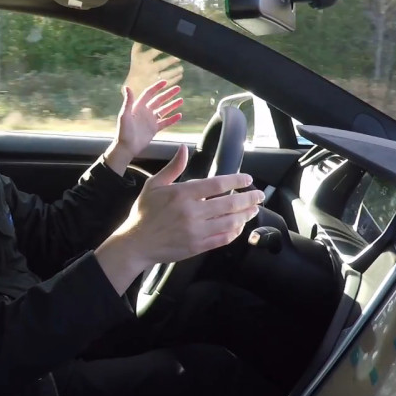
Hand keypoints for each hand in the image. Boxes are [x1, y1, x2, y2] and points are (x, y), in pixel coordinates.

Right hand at [96, 145, 263, 293]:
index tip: (247, 179)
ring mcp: (196, 231)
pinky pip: (222, 239)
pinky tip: (239, 227)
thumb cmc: (144, 213)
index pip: (217, 184)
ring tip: (253, 209)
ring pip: (229, 222)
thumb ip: (173, 167)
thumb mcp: (154, 185)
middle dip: (249, 198)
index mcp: (182, 194)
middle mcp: (191, 212)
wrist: (136, 243)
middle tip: (259, 195)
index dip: (236, 180)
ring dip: (245, 215)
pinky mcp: (197, 246)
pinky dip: (234, 233)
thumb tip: (184, 149)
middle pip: (229, 203)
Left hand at [104, 79, 184, 172]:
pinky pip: (165, 122)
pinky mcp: (154, 129)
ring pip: (164, 110)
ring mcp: (151, 120)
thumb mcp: (124, 115)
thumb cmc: (123, 131)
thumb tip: (127, 87)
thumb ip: (128, 102)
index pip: (149, 94)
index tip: (165, 82)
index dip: (156, 87)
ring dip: (172, 105)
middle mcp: (146, 112)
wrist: (127, 147)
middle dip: (168, 94)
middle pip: (159, 100)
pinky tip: (179, 115)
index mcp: (138, 107)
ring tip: (181, 100)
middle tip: (178, 88)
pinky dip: (172, 119)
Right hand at [124, 42, 182, 91]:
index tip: (170, 44)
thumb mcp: (135, 55)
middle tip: (179, 57)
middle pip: (161, 64)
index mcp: (142, 60)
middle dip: (172, 60)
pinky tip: (179, 74)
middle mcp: (148, 69)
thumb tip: (145, 31)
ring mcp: (153, 79)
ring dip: (176, 71)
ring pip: (167, 75)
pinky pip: (169, 83)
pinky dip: (176, 78)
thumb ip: (139, 45)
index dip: (161, 49)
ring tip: (181, 68)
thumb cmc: (136, 67)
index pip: (153, 53)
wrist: (133, 87)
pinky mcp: (158, 87)